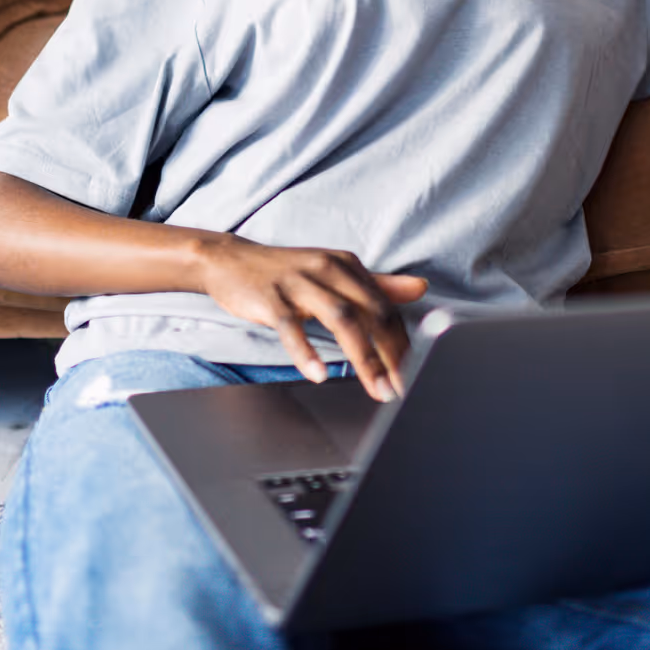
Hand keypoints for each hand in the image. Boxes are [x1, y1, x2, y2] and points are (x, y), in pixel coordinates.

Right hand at [191, 237, 427, 401]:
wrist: (229, 260)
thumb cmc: (286, 272)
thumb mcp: (334, 272)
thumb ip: (377, 284)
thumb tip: (420, 288)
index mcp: (347, 265)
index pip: (385, 306)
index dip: (403, 342)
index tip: (416, 373)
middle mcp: (327, 269)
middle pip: (370, 312)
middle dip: (391, 354)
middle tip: (403, 388)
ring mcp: (298, 282)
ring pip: (340, 318)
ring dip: (363, 357)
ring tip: (377, 388)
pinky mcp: (270, 297)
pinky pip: (290, 326)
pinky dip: (306, 351)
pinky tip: (318, 374)